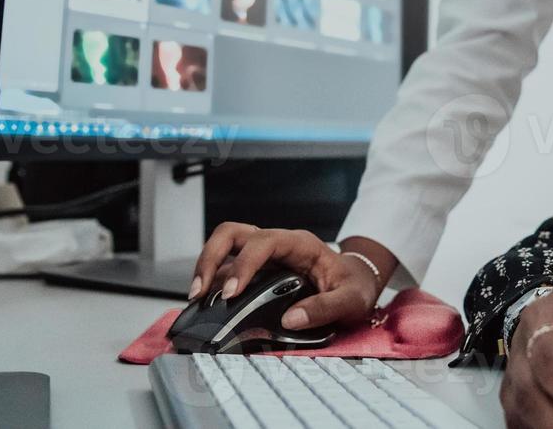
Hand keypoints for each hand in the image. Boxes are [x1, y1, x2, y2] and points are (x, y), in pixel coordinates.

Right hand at [188, 224, 393, 330]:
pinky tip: (207, 304)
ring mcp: (264, 257)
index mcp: (299, 244)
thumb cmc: (354, 286)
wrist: (357, 282)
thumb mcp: (351, 299)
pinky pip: (228, 269)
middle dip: (210, 258)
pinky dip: (213, 283)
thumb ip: (326, 308)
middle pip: (233, 234)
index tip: (231, 293)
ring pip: (225, 246)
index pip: (264, 243)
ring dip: (206, 268)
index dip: (244, 265)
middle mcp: (277, 244)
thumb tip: (292, 318)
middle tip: (200, 292)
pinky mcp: (257, 272)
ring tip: (196, 299)